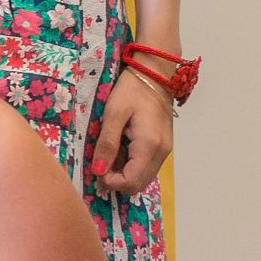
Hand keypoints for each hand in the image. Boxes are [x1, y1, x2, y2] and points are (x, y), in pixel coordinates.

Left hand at [90, 66, 173, 196]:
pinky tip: (120, 148)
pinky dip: (130, 165)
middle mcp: (161, 153)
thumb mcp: (113, 114)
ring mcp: (164, 151)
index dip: (111, 182)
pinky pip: (146, 166)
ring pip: (142, 177)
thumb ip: (107, 144)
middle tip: (100, 161)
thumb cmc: (132, 90)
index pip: (131, 182)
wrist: (154, 75)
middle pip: (138, 185)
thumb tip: (98, 171)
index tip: (96, 168)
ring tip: (110, 151)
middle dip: (116, 180)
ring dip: (122, 172)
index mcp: (149, 145)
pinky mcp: (162, 146)